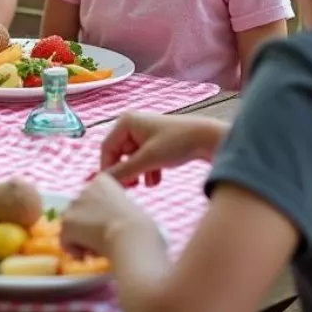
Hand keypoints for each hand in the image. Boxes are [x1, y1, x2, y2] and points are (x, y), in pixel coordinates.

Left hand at [61, 174, 153, 259]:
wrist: (131, 235)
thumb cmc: (140, 226)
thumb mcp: (129, 209)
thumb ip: (113, 209)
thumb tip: (107, 224)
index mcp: (102, 181)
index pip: (93, 196)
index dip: (99, 213)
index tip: (109, 225)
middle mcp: (85, 188)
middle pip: (80, 210)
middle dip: (87, 225)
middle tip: (101, 240)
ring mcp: (74, 204)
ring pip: (71, 225)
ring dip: (80, 238)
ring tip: (96, 249)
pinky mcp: (67, 222)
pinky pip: (65, 240)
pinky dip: (74, 250)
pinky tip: (88, 256)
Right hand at [100, 113, 226, 187]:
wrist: (208, 139)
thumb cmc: (176, 143)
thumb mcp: (147, 159)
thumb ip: (124, 172)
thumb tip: (104, 183)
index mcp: (125, 122)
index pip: (107, 148)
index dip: (107, 168)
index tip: (112, 187)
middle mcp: (132, 125)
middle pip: (119, 154)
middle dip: (124, 171)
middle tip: (129, 189)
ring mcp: (144, 133)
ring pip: (132, 158)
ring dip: (136, 173)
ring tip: (142, 185)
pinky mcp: (156, 142)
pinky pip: (144, 159)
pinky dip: (147, 170)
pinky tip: (156, 181)